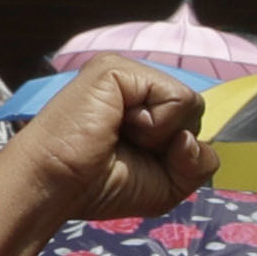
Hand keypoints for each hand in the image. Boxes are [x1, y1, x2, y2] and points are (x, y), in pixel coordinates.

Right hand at [0, 59, 218, 231]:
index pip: (193, 123)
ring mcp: (126, 74)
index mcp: (144, 108)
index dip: (182, 153)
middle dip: (174, 146)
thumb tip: (192, 137)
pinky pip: (177, 97)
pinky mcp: (117, 69)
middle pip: (196, 113)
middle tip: (129, 150)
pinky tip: (119, 124)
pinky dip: (157, 124)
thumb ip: (199, 163)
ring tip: (120, 135)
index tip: (142, 163)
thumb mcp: (169, 185)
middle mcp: (136, 87)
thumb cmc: (102, 186)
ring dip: (163, 135)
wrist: (57, 184)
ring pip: (191, 103)